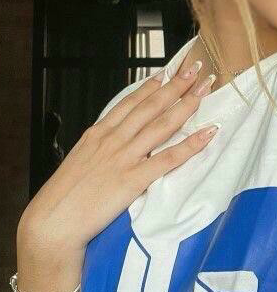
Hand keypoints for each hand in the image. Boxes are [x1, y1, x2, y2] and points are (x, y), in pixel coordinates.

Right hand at [17, 62, 217, 255]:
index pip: (130, 102)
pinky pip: (169, 158)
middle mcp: (113, 139)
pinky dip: (191, 145)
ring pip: (163, 125)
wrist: (53, 222)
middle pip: (151, 106)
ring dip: (187, 105)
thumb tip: (114, 137)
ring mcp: (125, 158)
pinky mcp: (134, 179)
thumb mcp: (79, 159)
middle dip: (175, 85)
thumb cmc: (64, 196)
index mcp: (98, 133)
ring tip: (205, 89)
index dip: (152, 86)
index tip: (168, 72)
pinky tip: (208, 132)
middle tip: (194, 69)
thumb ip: (98, 146)